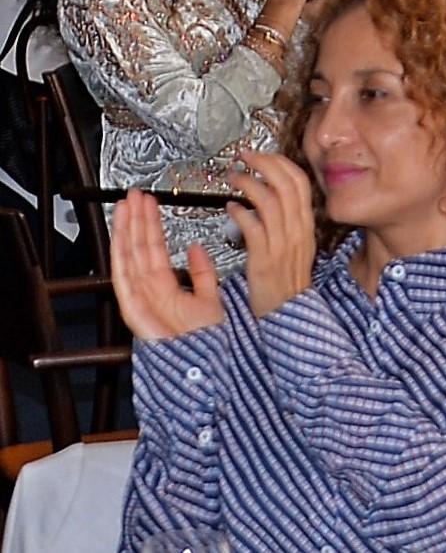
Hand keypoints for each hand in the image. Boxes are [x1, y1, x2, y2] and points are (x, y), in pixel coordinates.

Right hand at [110, 192, 223, 341]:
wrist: (202, 366)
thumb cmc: (205, 341)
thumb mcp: (210, 298)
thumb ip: (202, 272)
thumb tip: (195, 248)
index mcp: (166, 287)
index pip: (155, 248)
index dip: (152, 224)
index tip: (150, 203)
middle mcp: (150, 291)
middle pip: (139, 248)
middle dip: (136, 220)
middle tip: (135, 195)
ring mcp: (139, 298)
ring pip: (129, 257)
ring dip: (126, 230)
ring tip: (126, 206)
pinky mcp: (133, 308)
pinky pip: (124, 278)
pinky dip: (121, 257)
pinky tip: (121, 237)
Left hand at [227, 150, 319, 319]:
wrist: (286, 315)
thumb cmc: (285, 283)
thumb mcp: (296, 246)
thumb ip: (286, 223)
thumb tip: (268, 200)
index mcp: (305, 226)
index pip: (299, 183)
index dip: (280, 164)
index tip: (262, 156)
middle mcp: (297, 231)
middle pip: (287, 185)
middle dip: (264, 164)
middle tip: (244, 157)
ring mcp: (282, 243)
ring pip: (271, 201)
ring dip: (248, 183)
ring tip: (232, 177)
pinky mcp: (264, 258)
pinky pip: (254, 227)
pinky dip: (241, 213)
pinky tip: (230, 208)